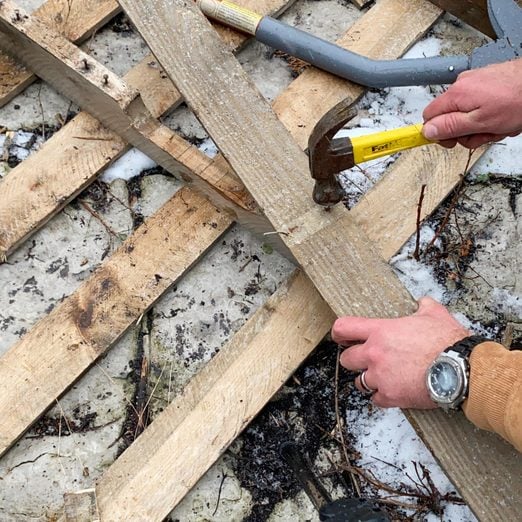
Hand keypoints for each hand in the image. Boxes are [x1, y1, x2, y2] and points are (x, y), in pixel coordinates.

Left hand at [331, 297, 469, 408]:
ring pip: (359, 382)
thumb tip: (422, 302)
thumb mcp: (435, 314)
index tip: (343, 338)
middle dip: (354, 359)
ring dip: (368, 380)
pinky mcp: (391, 396)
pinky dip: (382, 397)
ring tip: (382, 377)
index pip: (343, 328)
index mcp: (380, 332)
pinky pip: (375, 400)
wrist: (461, 369)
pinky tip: (393, 391)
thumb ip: (423, 306)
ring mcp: (381, 377)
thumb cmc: (447, 340)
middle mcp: (374, 354)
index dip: (339, 333)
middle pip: (346, 359)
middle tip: (366, 360)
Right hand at [422, 58, 521, 148]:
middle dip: (464, 132)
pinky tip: (500, 117)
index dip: (437, 133)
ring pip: (465, 114)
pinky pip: (478, 106)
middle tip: (481, 135)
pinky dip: (488, 115)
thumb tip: (427, 131)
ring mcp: (475, 82)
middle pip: (448, 117)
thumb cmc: (518, 100)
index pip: (429, 117)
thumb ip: (450, 127)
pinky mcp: (486, 82)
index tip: (449, 141)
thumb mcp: (480, 122)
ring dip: (479, 126)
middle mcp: (462, 85)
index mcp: (456, 95)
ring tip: (497, 126)